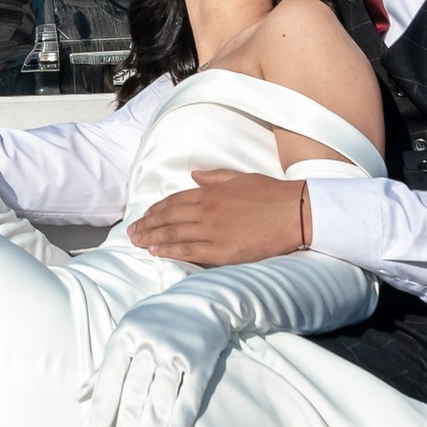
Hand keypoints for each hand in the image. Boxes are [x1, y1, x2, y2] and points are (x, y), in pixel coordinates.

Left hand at [82, 290, 234, 426]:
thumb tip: (79, 396)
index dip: (103, 411)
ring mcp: (175, 353)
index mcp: (125, 337)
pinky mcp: (200, 361)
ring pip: (160, 398)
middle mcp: (148, 345)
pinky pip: (190, 394)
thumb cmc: (156, 321)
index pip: (109, 380)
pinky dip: (183, 418)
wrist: (203, 299)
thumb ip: (105, 367)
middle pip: (134, 394)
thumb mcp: (126, 333)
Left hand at [126, 170, 307, 265]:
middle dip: (147, 224)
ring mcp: (213, 230)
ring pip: (173, 234)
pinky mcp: (221, 250)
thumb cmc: (272, 194)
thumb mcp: (241, 178)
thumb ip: (215, 177)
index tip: (145, 215)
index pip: (175, 200)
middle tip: (132, 232)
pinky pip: (188, 251)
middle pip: (168, 217)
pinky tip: (157, 252)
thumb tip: (195, 175)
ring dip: (152, 238)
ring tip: (136, 242)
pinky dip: (169, 251)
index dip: (157, 209)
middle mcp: (207, 210)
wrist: (295, 212)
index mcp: (211, 192)